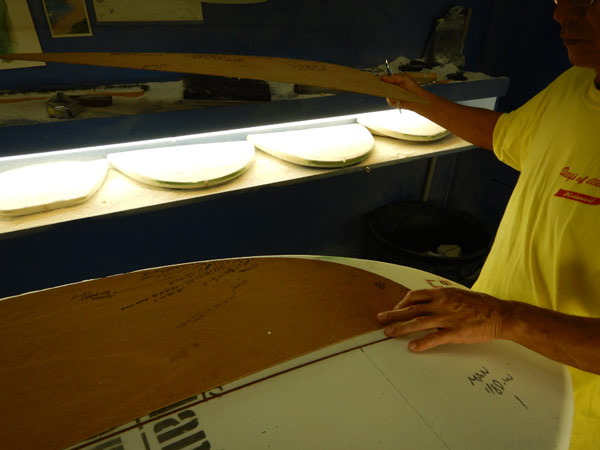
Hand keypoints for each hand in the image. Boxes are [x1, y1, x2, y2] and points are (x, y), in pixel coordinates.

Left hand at [377, 287, 504, 351]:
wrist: (500, 314)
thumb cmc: (481, 305)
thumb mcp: (459, 295)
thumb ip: (443, 298)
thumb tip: (430, 301)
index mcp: (442, 294)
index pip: (415, 296)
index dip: (402, 303)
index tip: (396, 309)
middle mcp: (442, 304)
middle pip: (412, 309)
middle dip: (394, 314)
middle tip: (380, 319)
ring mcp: (448, 318)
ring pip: (418, 323)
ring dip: (401, 328)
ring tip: (388, 333)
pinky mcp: (455, 332)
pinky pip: (435, 338)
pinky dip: (422, 343)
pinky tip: (412, 347)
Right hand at [381, 74, 428, 108]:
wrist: (417, 97)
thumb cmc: (412, 87)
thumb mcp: (404, 78)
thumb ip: (394, 77)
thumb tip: (383, 77)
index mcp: (392, 82)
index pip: (383, 80)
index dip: (380, 79)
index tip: (379, 78)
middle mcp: (390, 89)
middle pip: (382, 87)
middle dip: (381, 85)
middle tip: (382, 83)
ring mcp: (390, 96)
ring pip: (384, 94)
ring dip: (388, 92)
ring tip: (395, 90)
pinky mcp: (392, 102)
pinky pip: (389, 99)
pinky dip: (392, 97)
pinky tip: (397, 96)